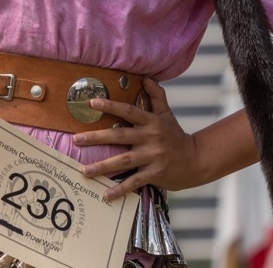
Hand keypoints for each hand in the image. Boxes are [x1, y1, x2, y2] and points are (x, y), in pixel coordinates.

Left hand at [72, 78, 198, 199]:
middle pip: (120, 136)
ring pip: (124, 161)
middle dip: (97, 137)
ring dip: (103, 166)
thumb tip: (146, 77)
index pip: (128, 111)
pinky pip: (134, 182)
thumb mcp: (167, 114)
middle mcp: (151, 138)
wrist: (195, 160)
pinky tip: (106, 194)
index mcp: (151, 122)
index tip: (91, 103)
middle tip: (76, 139)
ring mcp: (153, 157)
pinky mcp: (155, 174)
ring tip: (84, 170)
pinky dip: (120, 189)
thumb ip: (156, 95)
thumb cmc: (176, 135)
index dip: (110, 106)